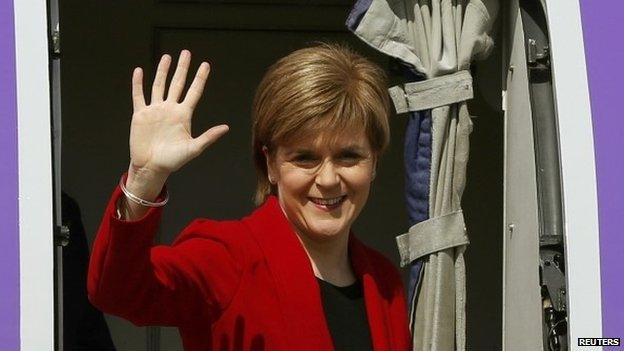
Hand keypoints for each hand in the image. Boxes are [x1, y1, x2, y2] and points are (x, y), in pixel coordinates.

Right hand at [128, 50, 228, 177]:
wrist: (151, 167)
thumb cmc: (173, 161)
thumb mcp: (194, 149)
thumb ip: (208, 137)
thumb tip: (225, 128)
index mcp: (184, 115)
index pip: (194, 92)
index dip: (200, 78)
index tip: (205, 65)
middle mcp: (170, 109)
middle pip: (177, 83)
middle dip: (182, 68)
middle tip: (186, 53)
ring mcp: (155, 110)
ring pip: (159, 86)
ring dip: (163, 71)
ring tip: (167, 57)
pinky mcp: (140, 115)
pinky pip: (139, 96)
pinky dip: (138, 84)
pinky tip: (140, 71)